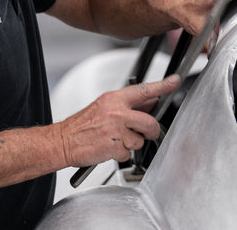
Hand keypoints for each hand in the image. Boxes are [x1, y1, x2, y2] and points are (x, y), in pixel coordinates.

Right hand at [59, 75, 179, 166]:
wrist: (63, 140)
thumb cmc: (82, 125)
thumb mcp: (104, 106)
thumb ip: (127, 105)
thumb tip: (149, 102)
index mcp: (114, 99)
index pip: (143, 90)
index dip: (162, 86)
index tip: (174, 81)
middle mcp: (116, 113)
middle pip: (149, 122)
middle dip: (152, 131)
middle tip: (148, 133)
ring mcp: (115, 130)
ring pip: (139, 141)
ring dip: (131, 144)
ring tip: (116, 141)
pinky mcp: (113, 147)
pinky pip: (128, 154)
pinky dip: (121, 155)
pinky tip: (110, 148)